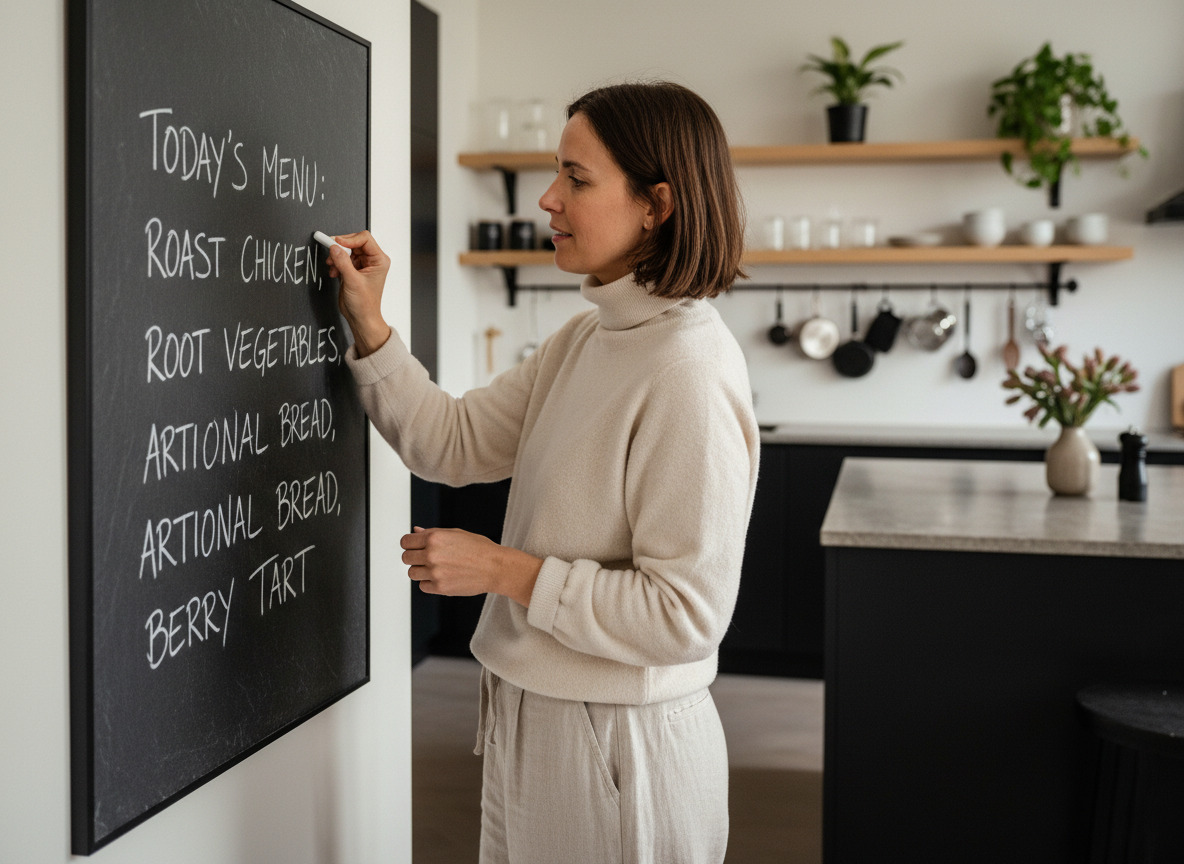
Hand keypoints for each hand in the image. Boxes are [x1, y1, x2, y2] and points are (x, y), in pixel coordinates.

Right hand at [324, 230, 391, 355]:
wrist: (361, 318)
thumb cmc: (365, 304)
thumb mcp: (353, 281)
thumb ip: (342, 262)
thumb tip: (334, 247)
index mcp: (379, 260)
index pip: (364, 239)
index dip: (349, 239)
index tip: (336, 243)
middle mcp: (372, 261)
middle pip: (354, 242)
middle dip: (340, 247)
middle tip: (330, 253)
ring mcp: (362, 265)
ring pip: (346, 250)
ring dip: (336, 256)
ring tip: (332, 266)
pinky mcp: (353, 270)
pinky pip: (342, 259)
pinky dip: (335, 263)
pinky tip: (334, 273)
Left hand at [400, 526, 541, 606]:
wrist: (496, 567)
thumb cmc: (479, 549)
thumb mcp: (456, 533)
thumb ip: (432, 533)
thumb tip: (416, 531)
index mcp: (434, 537)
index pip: (405, 541)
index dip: (410, 544)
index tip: (414, 547)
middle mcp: (432, 554)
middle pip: (406, 558)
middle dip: (414, 557)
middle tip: (427, 558)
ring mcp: (435, 572)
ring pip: (412, 573)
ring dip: (421, 571)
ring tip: (436, 568)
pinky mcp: (440, 588)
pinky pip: (422, 586)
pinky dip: (430, 583)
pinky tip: (442, 577)